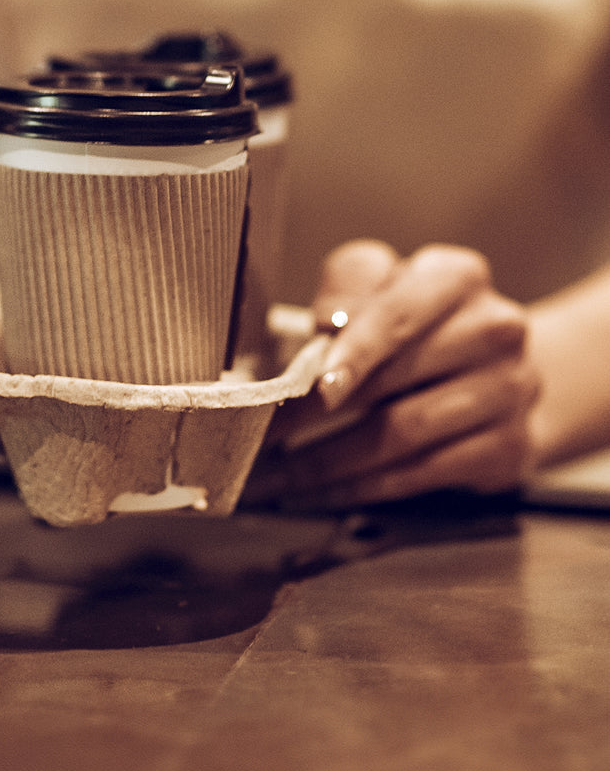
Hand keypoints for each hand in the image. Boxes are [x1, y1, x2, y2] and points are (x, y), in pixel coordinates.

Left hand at [245, 240, 539, 509]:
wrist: (495, 370)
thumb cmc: (413, 322)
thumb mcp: (379, 285)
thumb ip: (348, 289)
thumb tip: (325, 327)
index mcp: (455, 277)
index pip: (396, 314)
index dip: (354, 351)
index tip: (315, 385)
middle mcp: (494, 330)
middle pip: (394, 379)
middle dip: (314, 413)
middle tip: (258, 435)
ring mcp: (511, 390)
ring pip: (403, 434)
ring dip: (329, 461)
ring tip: (277, 475)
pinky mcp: (510, 446)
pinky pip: (422, 473)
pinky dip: (363, 487)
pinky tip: (321, 492)